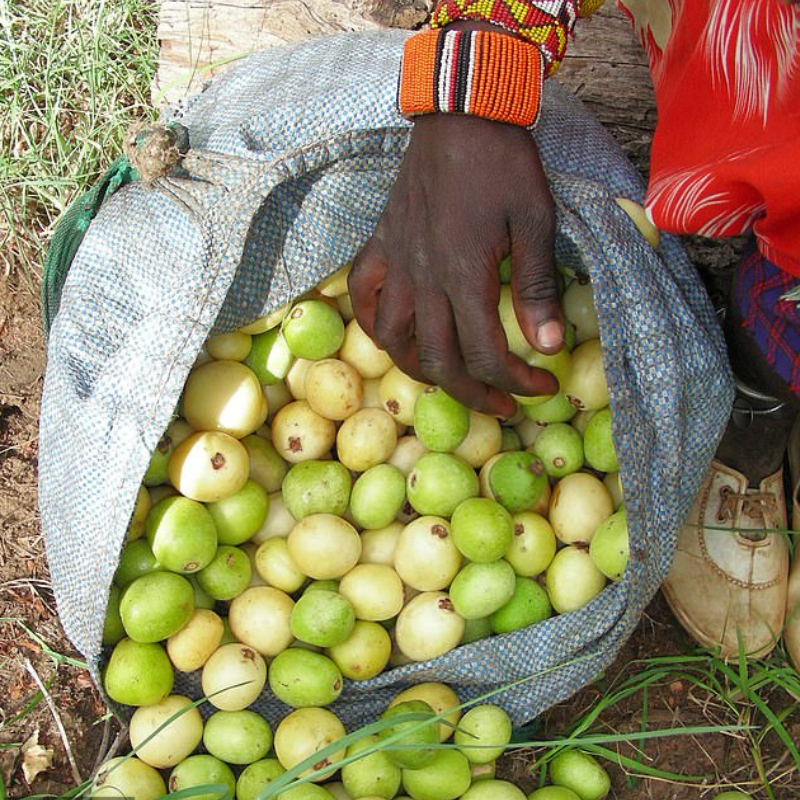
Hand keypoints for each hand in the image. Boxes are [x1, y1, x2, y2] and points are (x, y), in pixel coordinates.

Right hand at [348, 113, 564, 417]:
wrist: (460, 116)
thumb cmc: (504, 166)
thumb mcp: (535, 222)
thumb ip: (537, 287)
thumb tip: (547, 346)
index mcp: (464, 277)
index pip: (486, 355)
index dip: (516, 383)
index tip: (541, 387)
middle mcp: (424, 281)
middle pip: (438, 362)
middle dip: (474, 393)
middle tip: (504, 403)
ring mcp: (396, 265)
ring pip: (394, 341)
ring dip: (423, 371)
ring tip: (451, 379)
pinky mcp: (380, 247)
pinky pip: (365, 298)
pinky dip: (374, 326)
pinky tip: (393, 337)